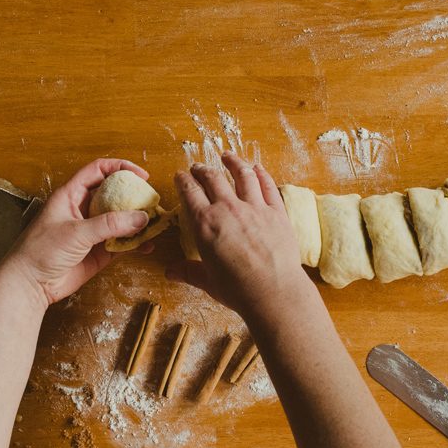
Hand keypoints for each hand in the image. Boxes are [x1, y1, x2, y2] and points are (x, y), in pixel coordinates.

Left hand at [0, 158, 152, 306]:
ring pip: (120, 220)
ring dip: (137, 221)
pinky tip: (147, 245)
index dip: (120, 168)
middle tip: (151, 200)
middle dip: (134, 196)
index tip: (140, 175)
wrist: (29, 285)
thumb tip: (140, 218)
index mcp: (71, 195)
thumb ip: (110, 224)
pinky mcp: (98, 252)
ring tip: (154, 222)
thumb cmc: (39, 251)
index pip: (98, 171)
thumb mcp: (76, 232)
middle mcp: (82, 210)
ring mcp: (91, 232)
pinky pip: (122, 243)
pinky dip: (135, 243)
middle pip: (113, 195)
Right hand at [166, 151, 314, 320]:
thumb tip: (170, 272)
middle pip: (213, 179)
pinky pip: (268, 186)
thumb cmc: (238, 290)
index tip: (181, 175)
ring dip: (233, 162)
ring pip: (242, 175)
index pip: (189, 193)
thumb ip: (189, 271)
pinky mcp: (277, 212)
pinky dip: (262, 175)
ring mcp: (254, 208)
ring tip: (228, 156)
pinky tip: (258, 169)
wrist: (273, 292)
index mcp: (205, 224)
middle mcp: (228, 210)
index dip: (183, 181)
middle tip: (198, 166)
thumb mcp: (208, 281)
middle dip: (202, 170)